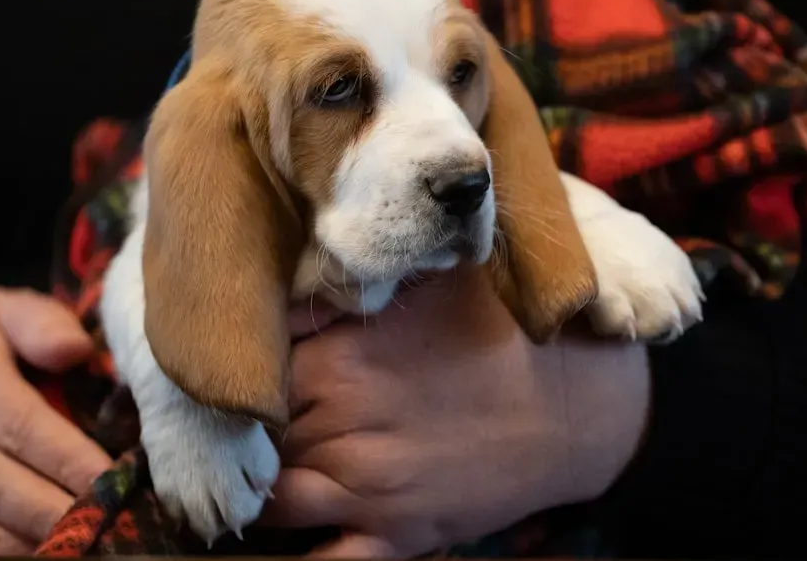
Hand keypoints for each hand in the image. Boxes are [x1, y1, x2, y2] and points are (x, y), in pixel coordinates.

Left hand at [267, 265, 650, 557]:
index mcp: (341, 360)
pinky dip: (300, 555)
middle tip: (232, 423)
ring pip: (270, 502)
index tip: (231, 368)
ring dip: (254, 488)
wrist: (574, 404)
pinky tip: (282, 540)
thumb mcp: (426, 286)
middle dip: (242, 430)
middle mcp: (342, 427)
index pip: (251, 371)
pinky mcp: (397, 535)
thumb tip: (292, 273)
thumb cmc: (500, 331)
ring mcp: (368, 489)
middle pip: (254, 436)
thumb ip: (353, 285)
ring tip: (248, 476)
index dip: (236, 371)